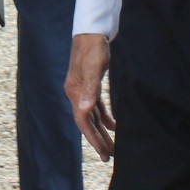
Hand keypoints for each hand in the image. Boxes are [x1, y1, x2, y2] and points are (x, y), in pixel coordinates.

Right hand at [65, 34, 116, 160]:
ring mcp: (82, 90)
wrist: (92, 32)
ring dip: (101, 132)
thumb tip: (84, 110)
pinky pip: (96, 108)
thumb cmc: (94, 48)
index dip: (93, 139)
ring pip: (92, 117)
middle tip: (109, 157)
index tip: (104, 153)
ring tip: (112, 147)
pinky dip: (105, 118)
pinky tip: (114, 126)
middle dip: (98, 140)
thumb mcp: (94, 68)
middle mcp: (76, 94)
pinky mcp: (90, 86)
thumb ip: (90, 89)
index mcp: (75, 92)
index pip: (82, 122)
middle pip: (87, 123)